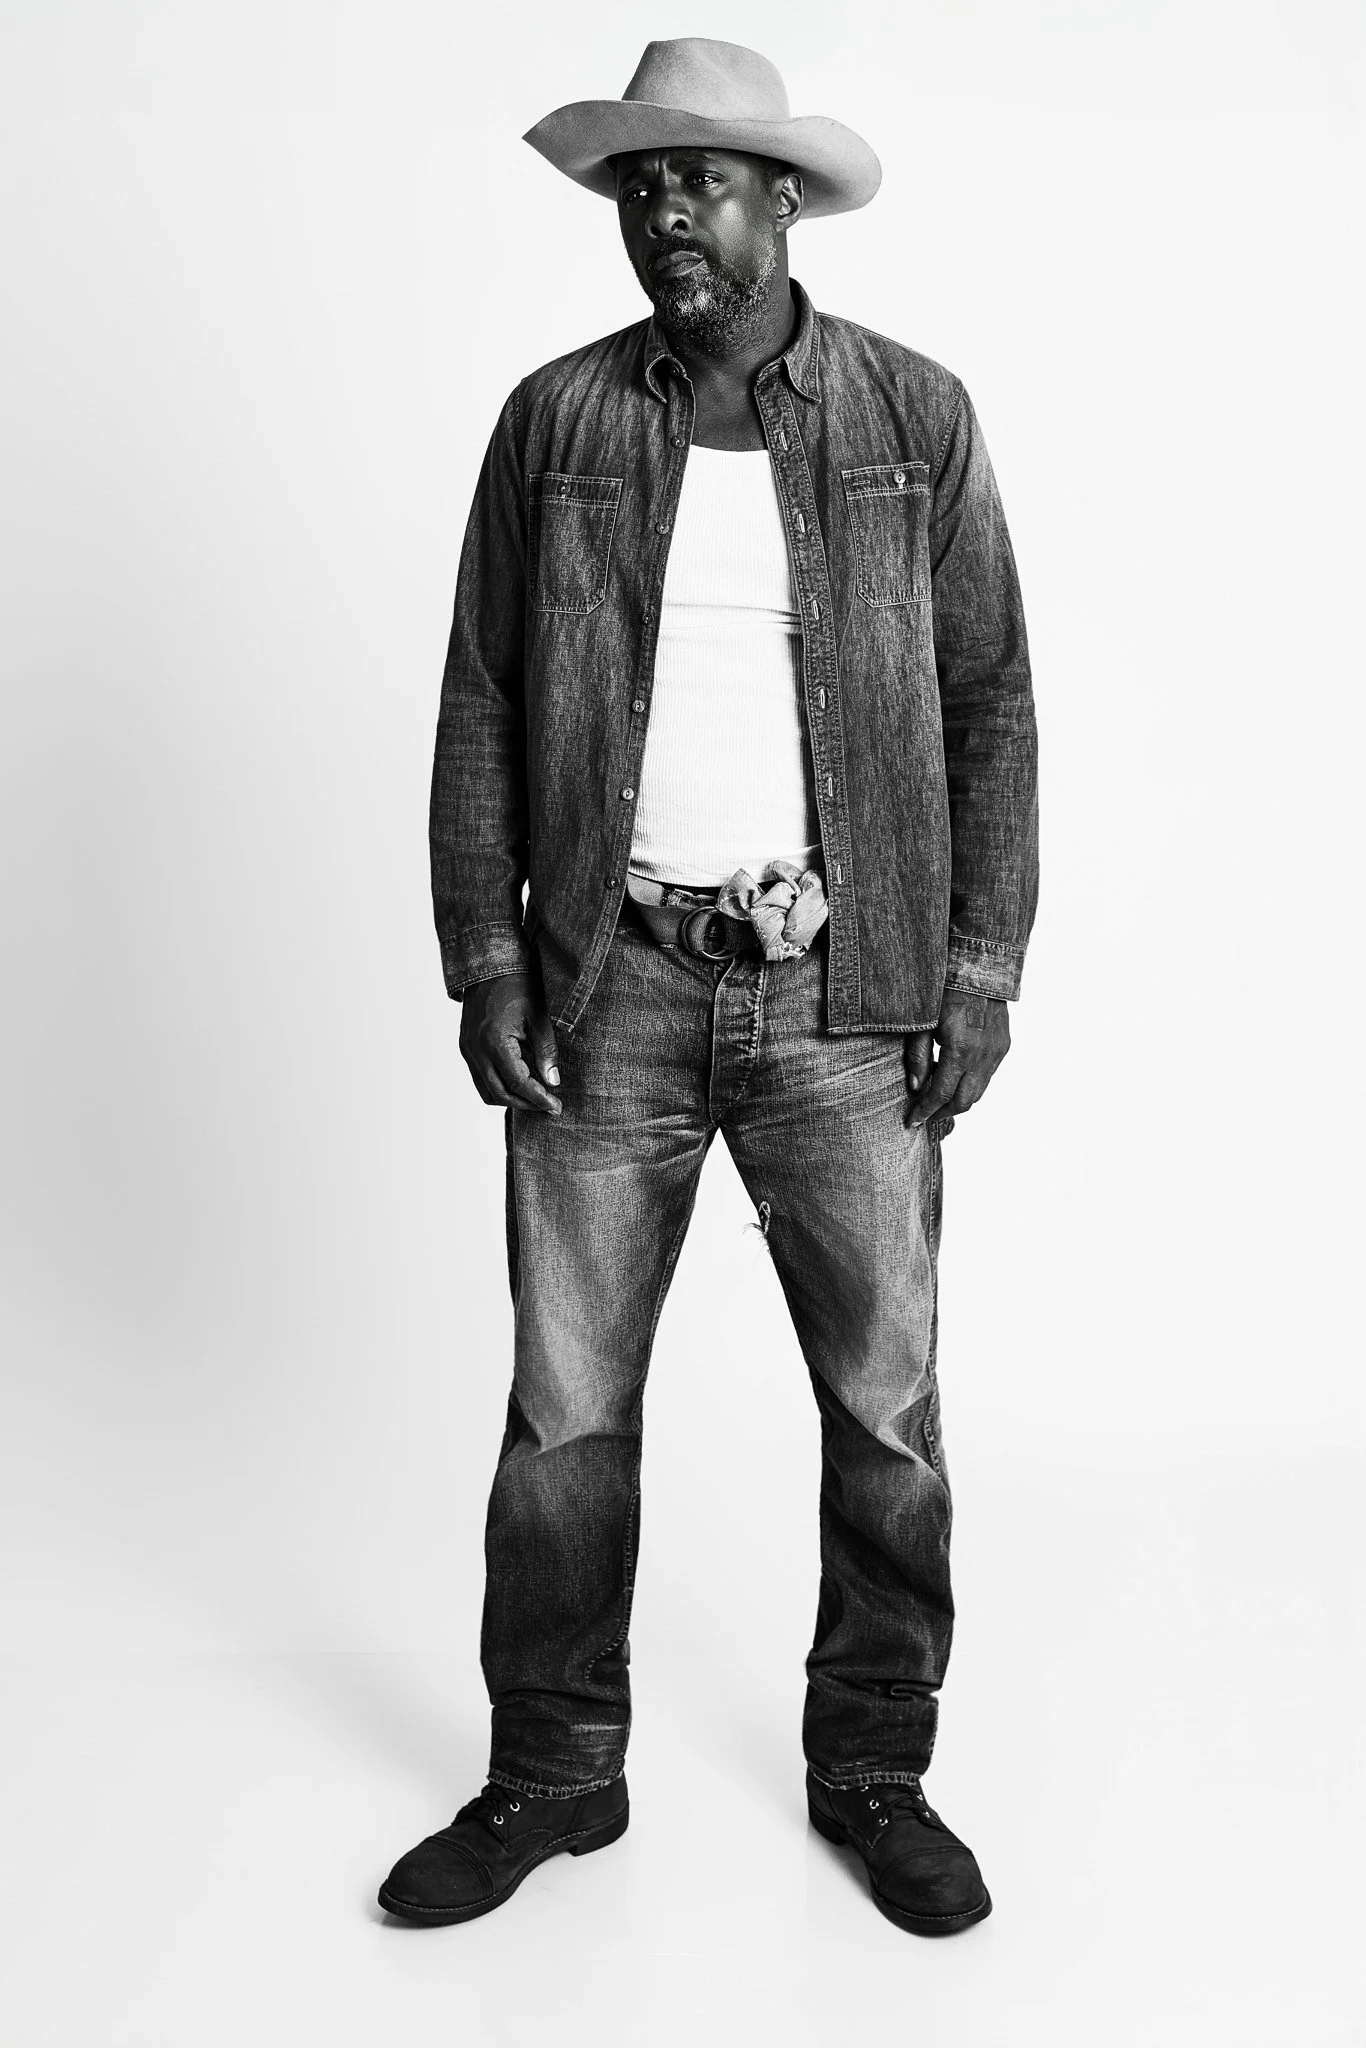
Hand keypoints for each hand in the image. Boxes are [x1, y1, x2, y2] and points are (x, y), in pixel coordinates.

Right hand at [459, 972, 561, 1114]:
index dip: (538, 1099)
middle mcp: (476, 1050)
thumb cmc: (518, 986)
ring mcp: (467, 1050)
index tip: (556, 1107)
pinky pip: (480, 1077)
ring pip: (486, 1091)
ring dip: (510, 1098)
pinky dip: (498, 1086)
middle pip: (499, 1094)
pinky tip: (518, 1081)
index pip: (518, 1084)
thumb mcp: (539, 1016)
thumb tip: (553, 1081)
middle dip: (525, 1104)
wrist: (490, 966)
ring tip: (534, 1097)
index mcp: (494, 1042)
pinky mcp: (465, 1047)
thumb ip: (546, 1050)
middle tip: (548, 1106)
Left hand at [904, 988, 1009, 1126]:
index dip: (926, 1110)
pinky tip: (954, 1078)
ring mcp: (997, 1052)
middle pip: (964, 1101)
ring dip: (958, 1100)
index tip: (912, 1121)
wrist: (980, 967)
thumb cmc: (945, 990)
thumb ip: (918, 1057)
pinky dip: (970, 1084)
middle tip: (925, 1116)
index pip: (942, 1094)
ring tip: (937, 1100)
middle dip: (943, 1113)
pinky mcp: (1003, 1046)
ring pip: (978, 1091)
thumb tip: (916, 1087)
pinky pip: (987, 1076)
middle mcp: (983, 1055)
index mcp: (961, 1050)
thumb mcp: (923, 1023)